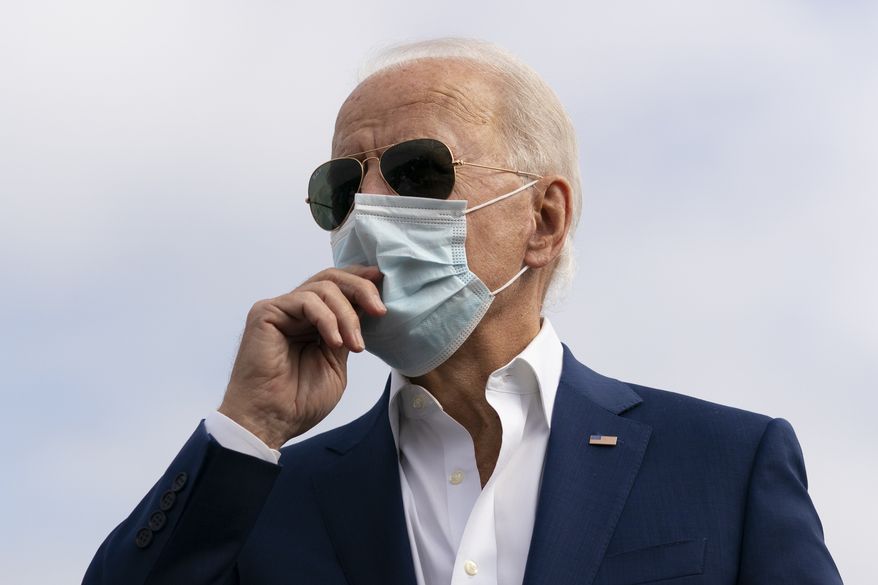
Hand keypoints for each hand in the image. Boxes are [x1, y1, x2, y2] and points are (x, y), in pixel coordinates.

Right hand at [218, 265, 385, 448]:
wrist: (272, 421)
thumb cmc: (299, 401)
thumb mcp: (336, 361)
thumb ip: (346, 332)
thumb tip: (366, 306)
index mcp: (311, 321)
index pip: (336, 287)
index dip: (360, 281)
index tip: (383, 283)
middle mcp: (295, 310)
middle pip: (331, 278)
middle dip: (361, 289)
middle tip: (379, 311)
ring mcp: (280, 309)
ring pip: (323, 288)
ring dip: (347, 315)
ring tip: (355, 345)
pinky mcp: (266, 313)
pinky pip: (305, 300)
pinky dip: (327, 319)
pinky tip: (335, 342)